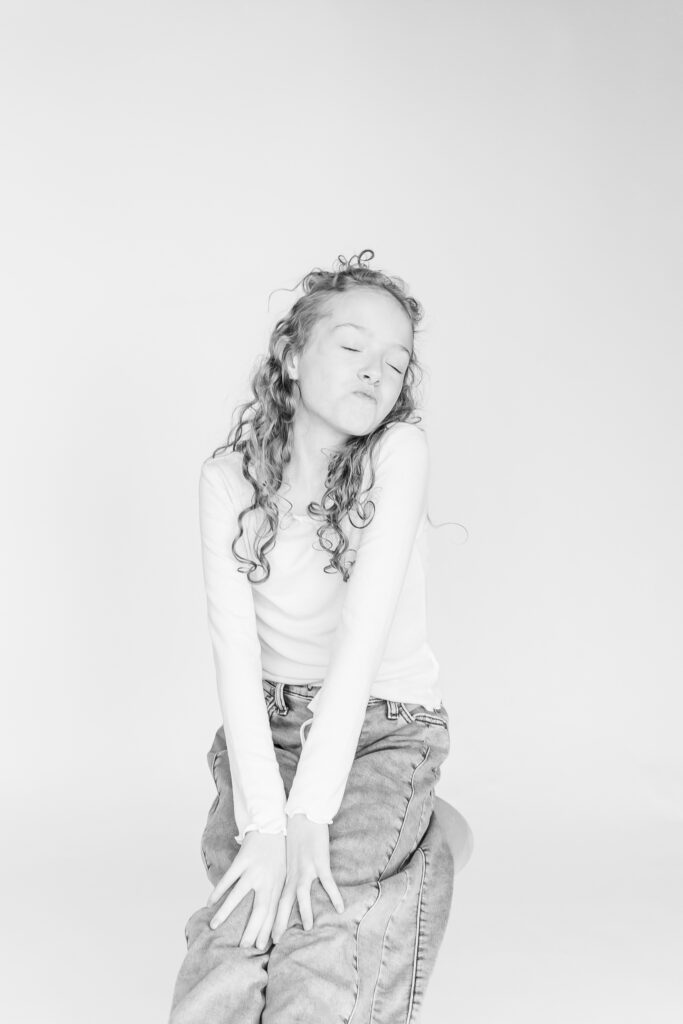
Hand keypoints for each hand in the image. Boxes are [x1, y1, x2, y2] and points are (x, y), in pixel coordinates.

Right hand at [206, 830, 285, 949]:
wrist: (272, 825)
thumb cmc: (278, 854)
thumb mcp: (284, 874)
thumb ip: (278, 894)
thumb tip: (275, 919)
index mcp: (278, 884)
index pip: (273, 912)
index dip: (268, 930)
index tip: (261, 947)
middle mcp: (267, 879)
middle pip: (260, 909)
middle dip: (252, 929)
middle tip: (243, 946)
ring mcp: (254, 869)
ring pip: (239, 895)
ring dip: (226, 912)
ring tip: (214, 927)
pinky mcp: (243, 859)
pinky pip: (229, 878)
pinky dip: (219, 890)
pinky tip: (210, 902)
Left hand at [271, 813, 343, 943]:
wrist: (303, 816)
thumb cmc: (295, 835)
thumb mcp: (287, 858)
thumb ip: (287, 874)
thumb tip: (285, 890)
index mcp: (284, 875)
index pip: (274, 902)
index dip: (269, 920)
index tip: (263, 937)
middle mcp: (292, 874)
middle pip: (283, 902)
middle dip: (278, 922)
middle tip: (272, 942)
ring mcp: (306, 868)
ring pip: (302, 894)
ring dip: (304, 910)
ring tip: (307, 928)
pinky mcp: (320, 861)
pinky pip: (327, 882)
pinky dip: (334, 895)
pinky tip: (340, 908)